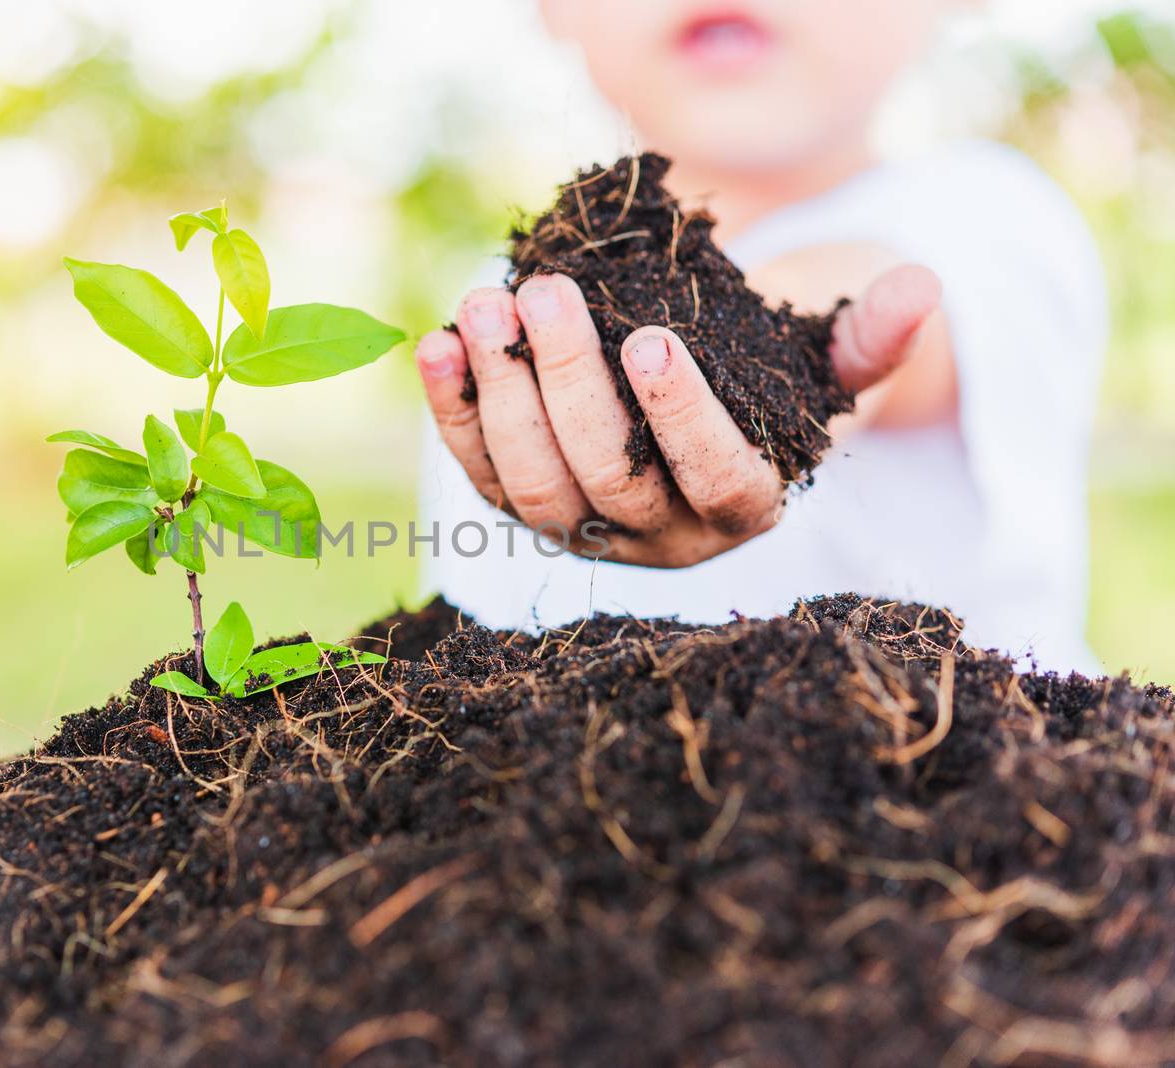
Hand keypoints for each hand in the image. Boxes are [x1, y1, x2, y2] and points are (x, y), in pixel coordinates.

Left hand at [415, 264, 942, 566]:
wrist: (705, 398)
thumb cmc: (774, 375)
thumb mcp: (827, 357)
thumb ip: (870, 336)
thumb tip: (925, 286)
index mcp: (744, 508)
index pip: (716, 478)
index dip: (683, 417)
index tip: (651, 338)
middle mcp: (661, 537)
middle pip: (606, 479)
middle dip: (569, 384)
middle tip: (546, 293)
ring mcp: (587, 529)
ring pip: (533, 485)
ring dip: (502, 395)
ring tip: (490, 304)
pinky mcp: (528, 505)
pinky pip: (480, 470)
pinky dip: (454, 410)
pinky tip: (438, 341)